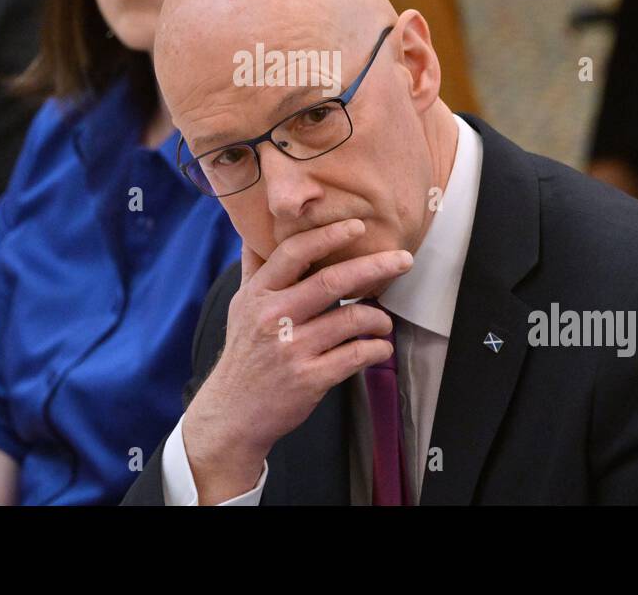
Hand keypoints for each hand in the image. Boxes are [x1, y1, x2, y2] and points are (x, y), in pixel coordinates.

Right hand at [182, 218, 412, 502]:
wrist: (233, 412)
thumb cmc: (245, 353)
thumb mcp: (241, 306)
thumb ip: (255, 268)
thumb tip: (257, 229)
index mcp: (258, 295)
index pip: (294, 253)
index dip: (328, 236)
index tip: (358, 226)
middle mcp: (273, 318)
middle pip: (332, 282)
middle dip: (374, 267)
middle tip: (404, 260)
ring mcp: (292, 350)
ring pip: (351, 319)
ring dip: (378, 318)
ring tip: (384, 322)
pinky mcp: (310, 379)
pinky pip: (355, 355)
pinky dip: (376, 349)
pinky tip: (380, 348)